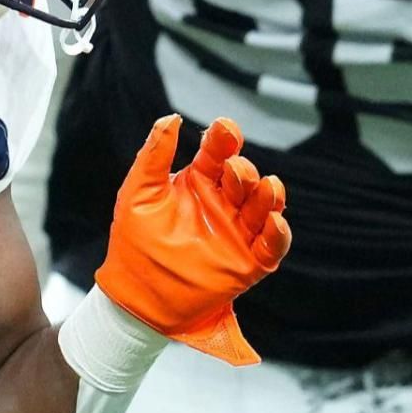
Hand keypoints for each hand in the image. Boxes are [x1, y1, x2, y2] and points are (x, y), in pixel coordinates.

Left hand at [92, 115, 289, 365]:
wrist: (135, 295)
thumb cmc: (134, 241)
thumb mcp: (138, 193)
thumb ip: (155, 155)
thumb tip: (171, 117)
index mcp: (197, 183)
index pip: (217, 154)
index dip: (224, 139)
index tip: (224, 128)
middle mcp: (221, 204)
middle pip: (243, 178)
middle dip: (243, 170)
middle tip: (233, 170)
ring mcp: (236, 232)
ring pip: (263, 206)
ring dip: (268, 194)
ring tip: (265, 187)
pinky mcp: (247, 263)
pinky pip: (271, 246)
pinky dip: (278, 234)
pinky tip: (274, 221)